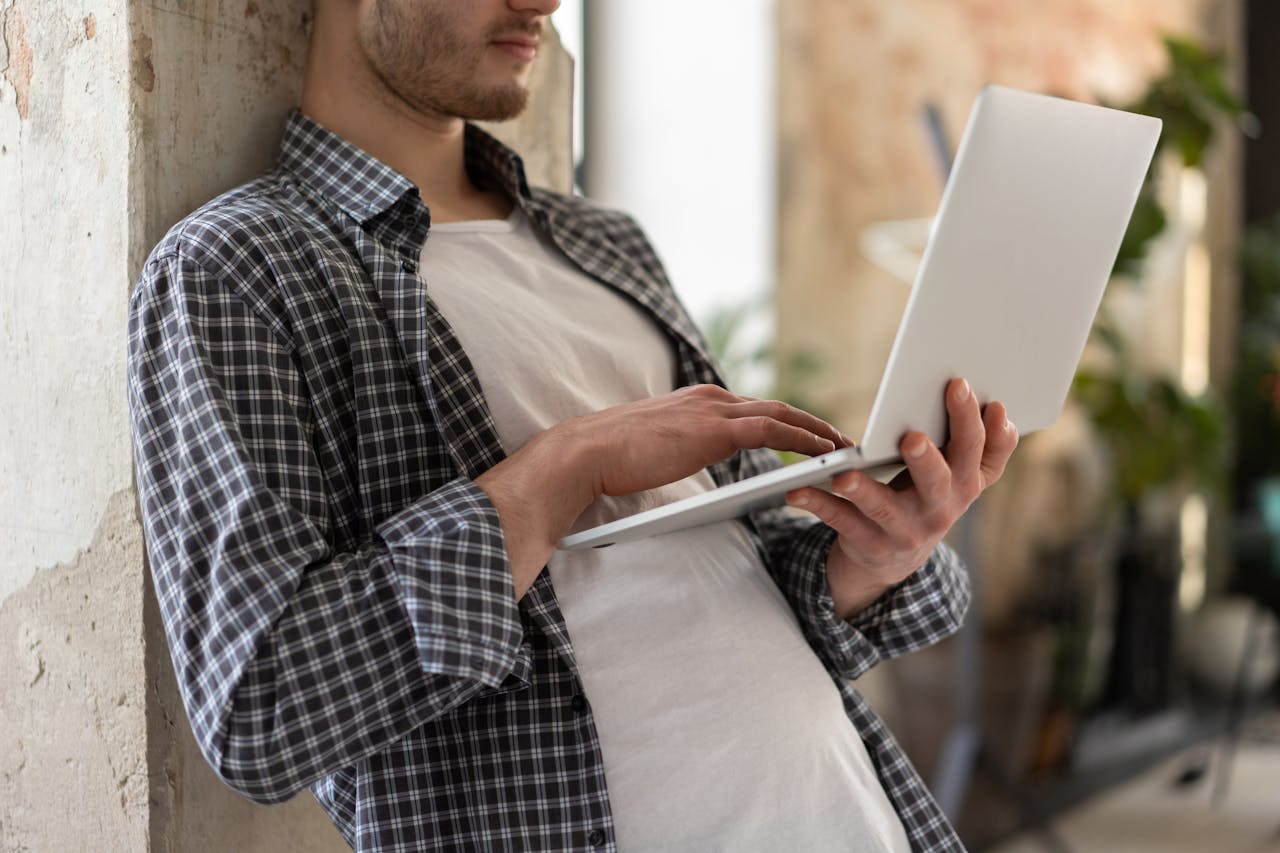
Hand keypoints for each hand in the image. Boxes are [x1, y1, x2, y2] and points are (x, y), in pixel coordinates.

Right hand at [476, 384, 844, 598]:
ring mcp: (714, 410)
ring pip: (782, 414)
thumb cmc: (609, 458)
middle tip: (840, 438)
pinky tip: (825, 453)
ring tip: (844, 447)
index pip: (750, 407)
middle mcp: (709, 398)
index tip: (807, 434)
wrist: (587, 452)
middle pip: (774, 406)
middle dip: (811, 422)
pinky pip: (775, 430)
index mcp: (694, 401)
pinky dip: (805, 439)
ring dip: (818, 430)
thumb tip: (683, 457)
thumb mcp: (652, 446)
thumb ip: (676, 445)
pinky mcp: (717, 430)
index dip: (784, 420)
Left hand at [785, 378, 1017, 619]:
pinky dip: (817, 504)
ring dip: (863, 491)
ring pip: (883, 507)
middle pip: (939, 482)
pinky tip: (797, 491)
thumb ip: (982, 446)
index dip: (977, 424)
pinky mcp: (868, 541)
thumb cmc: (926, 496)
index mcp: (966, 483)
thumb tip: (1000, 409)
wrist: (894, 557)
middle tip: (913, 437)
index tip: (967, 390)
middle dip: (927, 459)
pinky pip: (841, 520)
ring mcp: (904, 529)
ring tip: (844, 475)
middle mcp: (941, 508)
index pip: (979, 453)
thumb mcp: (959, 477)